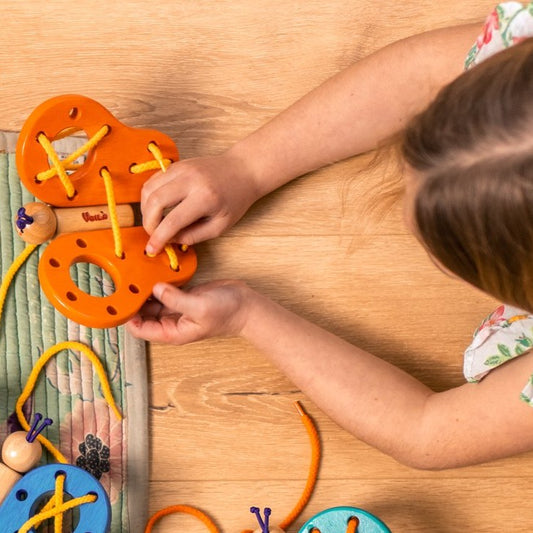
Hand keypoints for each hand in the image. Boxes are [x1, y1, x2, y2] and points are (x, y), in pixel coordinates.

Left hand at [126, 280, 250, 343]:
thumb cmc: (227, 313)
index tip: (120, 299)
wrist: (246, 306)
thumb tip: (155, 288)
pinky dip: (157, 283)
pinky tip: (151, 271)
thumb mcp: (200, 307)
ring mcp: (176, 308)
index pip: (140, 329)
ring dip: (144, 290)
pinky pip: (163, 290)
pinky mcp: (182, 295)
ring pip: (151, 301)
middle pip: (142, 314)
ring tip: (133, 274)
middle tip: (123, 282)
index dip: (128, 317)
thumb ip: (175, 299)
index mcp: (172, 332)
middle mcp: (171, 322)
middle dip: (133, 301)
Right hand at [141, 151, 258, 253]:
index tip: (151, 250)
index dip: (158, 238)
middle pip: (155, 201)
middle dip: (148, 223)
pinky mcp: (176, 164)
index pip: (173, 221)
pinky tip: (157, 208)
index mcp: (205, 198)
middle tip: (153, 235)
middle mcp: (191, 180)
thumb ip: (193, 236)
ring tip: (154, 222)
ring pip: (149, 189)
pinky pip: (153, 180)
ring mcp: (182, 169)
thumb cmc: (235, 200)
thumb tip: (168, 240)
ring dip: (145, 209)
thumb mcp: (220, 226)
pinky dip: (149, 196)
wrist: (243, 170)